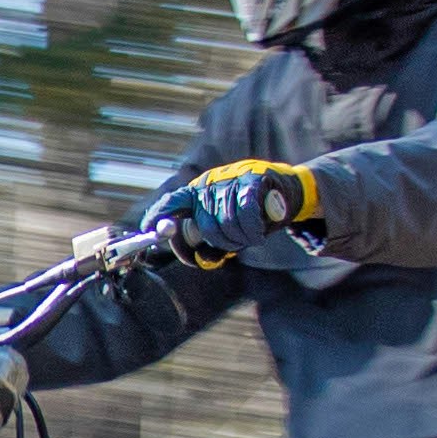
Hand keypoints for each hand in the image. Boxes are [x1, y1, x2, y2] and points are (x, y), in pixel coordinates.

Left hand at [142, 159, 317, 264]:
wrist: (286, 191)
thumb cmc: (251, 214)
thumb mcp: (226, 227)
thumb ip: (209, 243)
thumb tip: (199, 258)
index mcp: (198, 192)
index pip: (172, 202)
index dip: (159, 216)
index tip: (150, 230)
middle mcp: (210, 183)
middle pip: (203, 227)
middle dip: (220, 244)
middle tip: (236, 244)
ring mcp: (230, 179)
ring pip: (226, 224)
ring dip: (241, 239)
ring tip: (251, 235)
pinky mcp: (253, 180)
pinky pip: (246, 216)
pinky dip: (253, 231)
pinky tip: (258, 233)